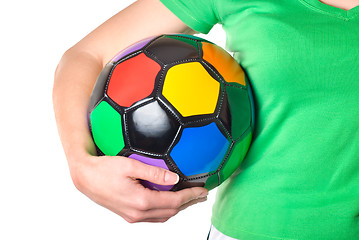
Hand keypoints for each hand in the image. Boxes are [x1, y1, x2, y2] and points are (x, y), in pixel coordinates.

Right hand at [71, 154, 207, 222]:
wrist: (84, 178)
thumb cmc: (104, 168)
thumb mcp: (130, 165)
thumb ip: (154, 173)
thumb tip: (174, 178)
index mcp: (141, 201)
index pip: (174, 201)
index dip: (191, 196)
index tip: (203, 190)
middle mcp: (138, 213)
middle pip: (171, 211)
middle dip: (188, 203)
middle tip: (202, 195)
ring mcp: (132, 216)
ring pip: (162, 216)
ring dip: (178, 208)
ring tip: (189, 199)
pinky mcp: (127, 215)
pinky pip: (152, 217)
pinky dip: (165, 210)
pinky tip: (168, 203)